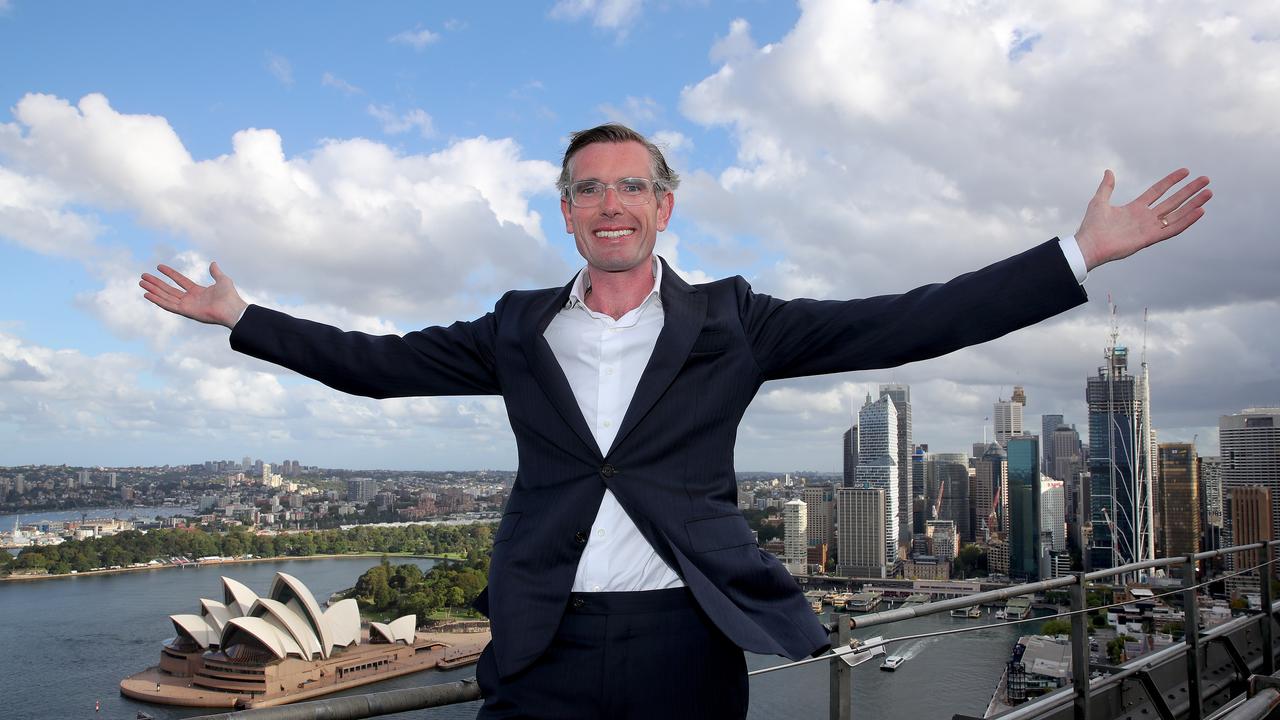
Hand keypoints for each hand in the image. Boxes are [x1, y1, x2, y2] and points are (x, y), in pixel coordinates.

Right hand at [139, 262, 248, 328]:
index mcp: (198, 292)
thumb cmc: (230, 296)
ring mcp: (187, 306)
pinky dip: (157, 300)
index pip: (180, 281)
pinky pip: (168, 305)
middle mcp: (190, 299)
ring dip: (153, 290)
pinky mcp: (185, 312)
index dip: (170, 273)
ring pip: (165, 296)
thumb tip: (213, 263)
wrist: (232, 309)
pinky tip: (147, 294)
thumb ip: (215, 272)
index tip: (159, 266)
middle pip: (169, 289)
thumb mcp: (222, 280)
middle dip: (156, 282)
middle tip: (143, 276)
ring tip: (141, 282)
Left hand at [1074, 168, 1211, 269]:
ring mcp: (1149, 228)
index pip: (1158, 191)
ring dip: (1193, 204)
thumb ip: (1107, 187)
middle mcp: (1145, 218)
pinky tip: (1200, 211)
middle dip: (1189, 191)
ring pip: (1177, 214)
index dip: (1171, 181)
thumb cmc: (1091, 226)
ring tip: (1208, 193)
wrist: (1088, 245)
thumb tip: (1109, 171)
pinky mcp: (1150, 238)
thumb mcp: (1099, 201)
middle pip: (1172, 201)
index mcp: (1135, 209)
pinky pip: (1172, 229)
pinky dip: (1186, 221)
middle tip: (1205, 180)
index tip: (1186, 171)